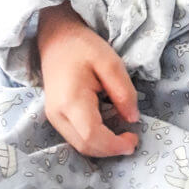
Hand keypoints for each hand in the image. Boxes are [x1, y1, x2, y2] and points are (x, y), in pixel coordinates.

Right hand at [37, 3, 139, 157]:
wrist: (57, 38)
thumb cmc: (83, 47)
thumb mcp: (110, 62)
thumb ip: (123, 91)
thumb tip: (132, 119)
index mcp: (71, 100)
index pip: (92, 136)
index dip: (114, 145)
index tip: (134, 139)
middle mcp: (57, 114)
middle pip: (85, 146)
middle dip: (110, 150)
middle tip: (132, 139)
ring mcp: (53, 117)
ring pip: (79, 145)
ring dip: (102, 146)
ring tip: (122, 135)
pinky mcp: (55, 116)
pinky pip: (76, 137)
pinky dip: (94, 139)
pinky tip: (108, 128)